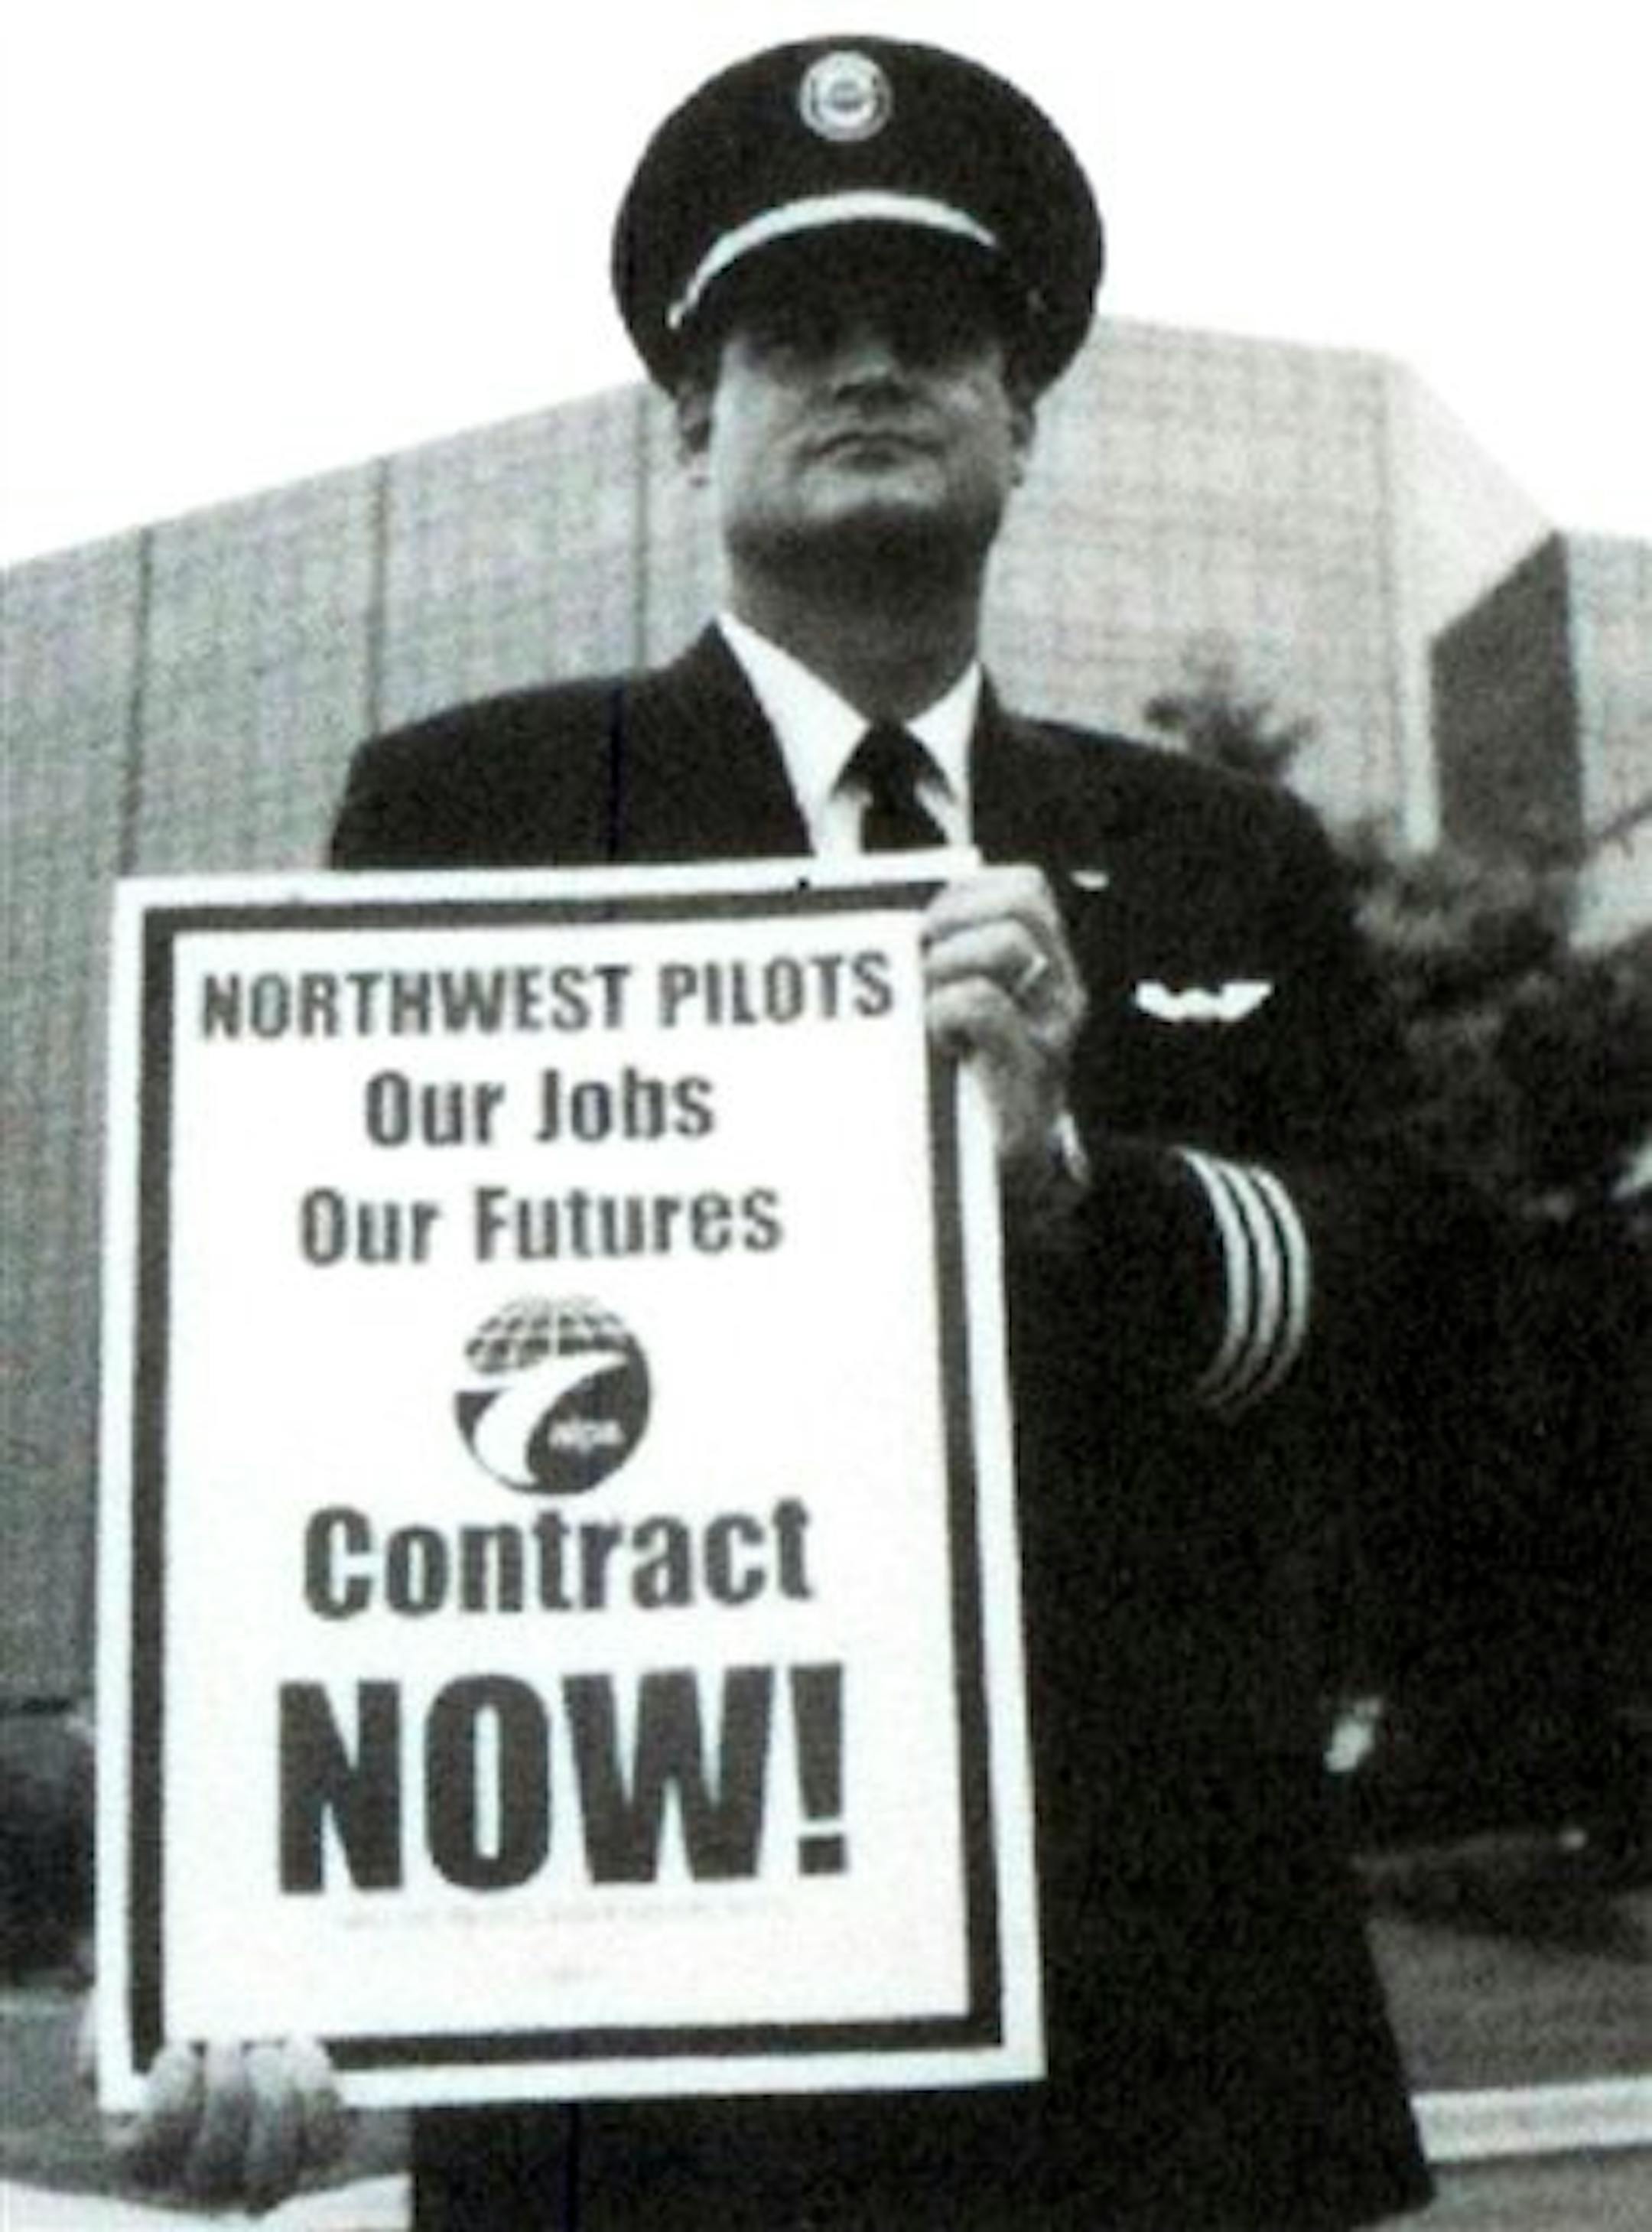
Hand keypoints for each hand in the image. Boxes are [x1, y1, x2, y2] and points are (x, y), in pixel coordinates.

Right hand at [96, 2022, 347, 2214]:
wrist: (244, 2023)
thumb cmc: (176, 2022)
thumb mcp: (133, 2014)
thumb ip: (113, 2014)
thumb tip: (109, 2011)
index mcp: (144, 2149)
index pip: (147, 2154)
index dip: (166, 2109)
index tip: (179, 2050)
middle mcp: (198, 2178)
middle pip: (211, 2169)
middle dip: (225, 2099)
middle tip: (229, 2039)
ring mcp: (256, 2174)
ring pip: (269, 2174)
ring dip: (274, 2108)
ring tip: (272, 2046)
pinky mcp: (309, 2154)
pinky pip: (322, 2147)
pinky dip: (318, 2101)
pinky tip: (306, 2050)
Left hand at [921, 866, 1088, 1207]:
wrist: (998, 1192)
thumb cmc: (958, 1098)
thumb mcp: (953, 1022)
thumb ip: (934, 972)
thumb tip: (876, 921)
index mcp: (1043, 974)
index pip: (1024, 891)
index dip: (967, 892)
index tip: (922, 925)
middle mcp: (1058, 998)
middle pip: (1021, 906)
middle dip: (953, 918)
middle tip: (914, 962)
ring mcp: (1049, 1035)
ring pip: (1007, 945)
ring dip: (946, 961)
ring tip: (920, 1002)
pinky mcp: (1029, 1077)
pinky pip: (980, 1003)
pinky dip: (942, 1008)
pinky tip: (929, 1040)